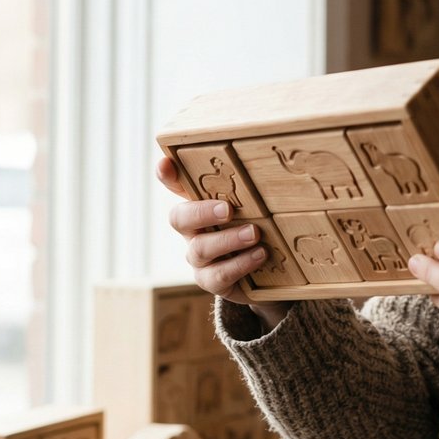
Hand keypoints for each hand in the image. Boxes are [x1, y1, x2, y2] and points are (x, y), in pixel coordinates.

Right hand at [158, 156, 292, 326]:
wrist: (265, 273)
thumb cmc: (257, 228)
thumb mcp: (255, 207)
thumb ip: (254, 189)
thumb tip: (273, 158)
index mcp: (201, 205)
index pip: (176, 186)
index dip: (167, 176)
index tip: (166, 163)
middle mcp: (193, 230)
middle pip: (180, 218)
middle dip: (201, 212)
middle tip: (227, 209)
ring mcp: (199, 258)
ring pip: (200, 249)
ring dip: (228, 240)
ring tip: (255, 233)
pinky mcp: (211, 281)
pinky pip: (218, 275)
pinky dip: (240, 264)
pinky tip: (260, 254)